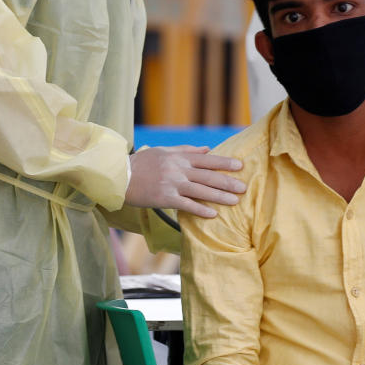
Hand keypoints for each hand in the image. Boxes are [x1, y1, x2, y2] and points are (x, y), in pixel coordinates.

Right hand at [125, 146, 244, 218]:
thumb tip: (207, 149)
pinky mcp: (165, 198)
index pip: (206, 159)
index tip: (240, 166)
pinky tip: (213, 214)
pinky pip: (186, 205)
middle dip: (228, 182)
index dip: (224, 163)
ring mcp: (172, 184)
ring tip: (235, 201)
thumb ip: (186, 150)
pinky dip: (200, 209)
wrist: (119, 176)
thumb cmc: (141, 164)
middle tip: (244, 187)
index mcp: (178, 157)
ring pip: (201, 190)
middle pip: (208, 175)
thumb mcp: (163, 152)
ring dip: (219, 196)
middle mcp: (177, 169)